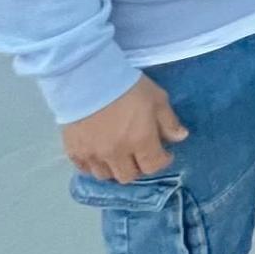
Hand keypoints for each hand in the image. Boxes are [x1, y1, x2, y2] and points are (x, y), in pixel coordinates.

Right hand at [61, 75, 188, 183]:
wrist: (86, 77)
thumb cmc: (127, 86)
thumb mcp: (157, 98)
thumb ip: (169, 121)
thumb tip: (180, 137)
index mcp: (140, 140)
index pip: (153, 166)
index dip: (161, 161)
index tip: (163, 153)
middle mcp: (116, 153)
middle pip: (129, 176)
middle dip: (138, 167)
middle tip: (140, 153)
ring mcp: (93, 154)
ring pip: (106, 176)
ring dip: (115, 168)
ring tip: (118, 155)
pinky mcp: (73, 150)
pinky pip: (84, 169)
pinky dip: (94, 165)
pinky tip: (98, 153)